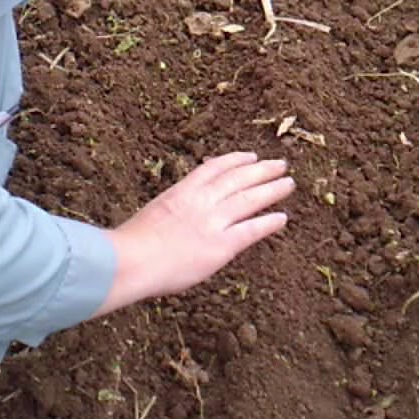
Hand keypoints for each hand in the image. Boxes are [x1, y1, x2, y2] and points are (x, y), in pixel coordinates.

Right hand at [97, 152, 294, 315]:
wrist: (130, 261)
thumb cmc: (129, 247)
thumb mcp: (150, 218)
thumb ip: (168, 215)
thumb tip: (171, 223)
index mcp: (180, 192)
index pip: (212, 168)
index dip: (234, 161)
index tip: (250, 156)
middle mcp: (200, 202)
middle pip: (237, 178)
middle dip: (261, 170)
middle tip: (280, 164)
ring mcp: (212, 223)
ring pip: (249, 199)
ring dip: (271, 189)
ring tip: (288, 183)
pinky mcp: (221, 246)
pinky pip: (251, 231)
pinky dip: (268, 223)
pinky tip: (282, 218)